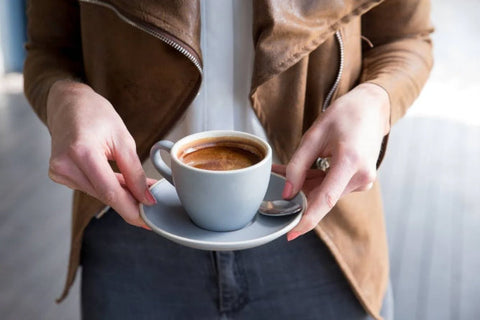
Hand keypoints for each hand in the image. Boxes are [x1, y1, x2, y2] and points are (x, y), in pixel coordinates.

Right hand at [46, 80, 155, 228]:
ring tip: (138, 190)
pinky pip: (90, 187)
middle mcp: (65, 164)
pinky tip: (121, 184)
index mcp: (81, 152)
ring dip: (120, 195)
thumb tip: (146, 198)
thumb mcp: (123, 139)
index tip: (148, 219)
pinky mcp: (59, 175)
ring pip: (98, 194)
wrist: (68, 103)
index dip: (131, 208)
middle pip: (104, 195)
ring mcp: (59, 171)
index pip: (110, 191)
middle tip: (151, 206)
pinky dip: (107, 187)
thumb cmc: (96, 114)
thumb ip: (134, 172)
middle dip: (129, 202)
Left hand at [273, 83, 389, 240]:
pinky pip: (333, 187)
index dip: (307, 219)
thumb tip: (287, 193)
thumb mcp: (313, 136)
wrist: (371, 108)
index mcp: (349, 162)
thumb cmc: (344, 115)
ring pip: (326, 193)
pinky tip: (306, 170)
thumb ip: (297, 166)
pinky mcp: (360, 181)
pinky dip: (317, 181)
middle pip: (322, 196)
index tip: (292, 234)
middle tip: (278, 176)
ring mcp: (363, 181)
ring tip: (292, 167)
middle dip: (298, 192)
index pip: (326, 199)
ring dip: (306, 184)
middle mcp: (360, 177)